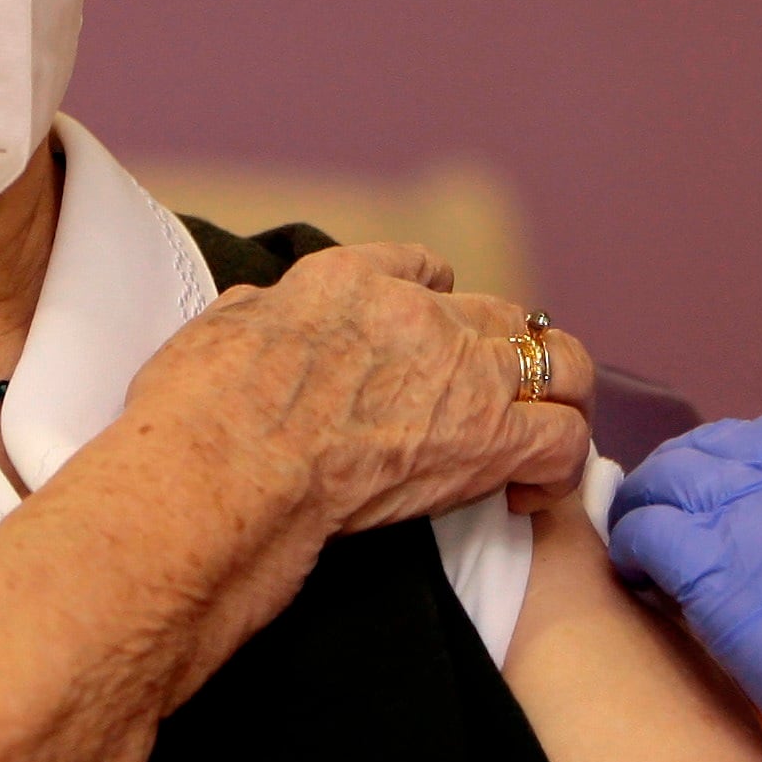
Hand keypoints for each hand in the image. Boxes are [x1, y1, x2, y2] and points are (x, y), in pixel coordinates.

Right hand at [126, 243, 594, 533]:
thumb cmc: (198, 412)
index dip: (437, 297)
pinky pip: (563, 439)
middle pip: (503, 315)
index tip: (438, 325)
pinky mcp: (487, 439)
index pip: (420, 267)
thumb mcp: (215, 331)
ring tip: (542, 438)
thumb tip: (258, 314)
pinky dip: (559, 467)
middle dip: (509, 352)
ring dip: (560, 399)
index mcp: (346, 282)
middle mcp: (419, 315)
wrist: (225, 470)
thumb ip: (254, 316)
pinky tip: (529, 494)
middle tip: (498, 397)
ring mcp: (462, 374)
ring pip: (561, 364)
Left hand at [607, 411, 761, 761]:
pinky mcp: (714, 559)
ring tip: (642, 539)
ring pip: (673, 475)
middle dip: (689, 477)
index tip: (725, 501)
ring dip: (651, 504)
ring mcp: (757, 504)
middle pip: (717, 445)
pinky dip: (633, 545)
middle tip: (670, 514)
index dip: (738, 468)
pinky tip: (635, 573)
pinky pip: (648, 529)